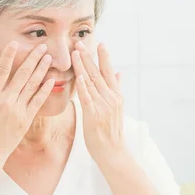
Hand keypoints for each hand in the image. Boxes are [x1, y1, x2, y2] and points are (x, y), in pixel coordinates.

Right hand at [0, 41, 54, 163]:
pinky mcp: (25, 120)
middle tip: (41, 46)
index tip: (16, 43)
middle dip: (32, 59)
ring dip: (41, 70)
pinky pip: (37, 102)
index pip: (1, 70)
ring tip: (48, 58)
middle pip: (21, 75)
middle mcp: (5, 100)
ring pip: (31, 86)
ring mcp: (17, 110)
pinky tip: (51, 80)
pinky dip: (44, 91)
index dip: (9, 56)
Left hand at [72, 42, 124, 161]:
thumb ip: (117, 88)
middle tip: (80, 42)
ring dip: (82, 66)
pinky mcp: (94, 115)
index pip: (109, 72)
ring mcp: (103, 106)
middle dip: (88, 57)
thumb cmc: (111, 130)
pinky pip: (87, 97)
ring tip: (75, 52)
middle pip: (98, 73)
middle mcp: (111, 98)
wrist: (113, 151)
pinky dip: (83, 86)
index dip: (103, 57)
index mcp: (116, 95)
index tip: (99, 43)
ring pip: (91, 82)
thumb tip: (119, 72)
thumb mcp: (117, 107)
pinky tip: (79, 75)